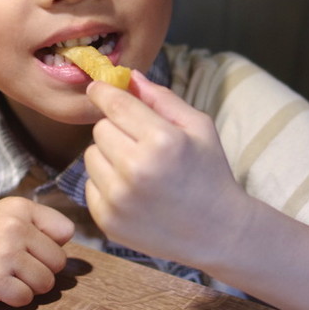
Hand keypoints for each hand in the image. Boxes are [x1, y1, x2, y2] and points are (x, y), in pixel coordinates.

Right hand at [0, 197, 74, 306]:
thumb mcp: (7, 215)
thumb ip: (40, 225)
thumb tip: (72, 247)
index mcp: (21, 209)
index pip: (65, 231)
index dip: (51, 244)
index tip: (30, 246)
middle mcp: (14, 228)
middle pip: (58, 262)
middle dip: (42, 269)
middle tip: (17, 266)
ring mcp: (3, 255)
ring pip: (46, 283)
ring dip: (30, 286)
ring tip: (8, 276)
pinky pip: (26, 299)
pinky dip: (15, 299)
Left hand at [84, 71, 248, 270]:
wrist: (218, 232)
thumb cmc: (209, 173)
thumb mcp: (198, 127)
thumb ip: (161, 98)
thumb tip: (128, 76)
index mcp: (162, 141)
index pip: (115, 104)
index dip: (103, 92)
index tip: (97, 88)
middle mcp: (136, 169)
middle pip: (100, 128)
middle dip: (117, 129)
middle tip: (140, 142)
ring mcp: (119, 198)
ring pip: (90, 155)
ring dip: (108, 156)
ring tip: (137, 168)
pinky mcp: (107, 220)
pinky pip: (89, 184)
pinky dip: (106, 183)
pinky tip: (133, 191)